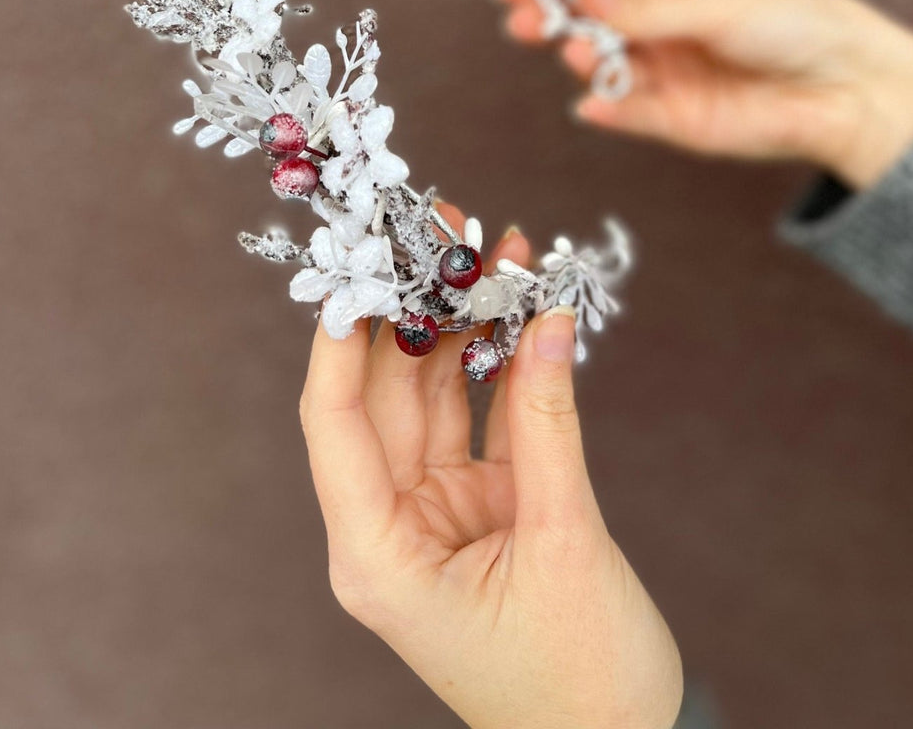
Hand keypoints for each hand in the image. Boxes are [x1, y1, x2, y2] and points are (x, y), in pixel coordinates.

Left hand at [298, 204, 682, 728]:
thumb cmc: (578, 681)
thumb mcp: (562, 537)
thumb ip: (549, 419)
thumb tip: (547, 316)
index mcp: (376, 554)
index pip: (334, 421)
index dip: (341, 335)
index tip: (363, 262)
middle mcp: (394, 527)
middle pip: (385, 393)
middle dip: (414, 307)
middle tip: (446, 232)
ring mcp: (439, 514)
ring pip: (435, 395)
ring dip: (461, 325)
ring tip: (492, 252)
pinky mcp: (485, 508)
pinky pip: (483, 418)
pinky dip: (502, 365)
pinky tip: (520, 309)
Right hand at [497, 0, 912, 189]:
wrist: (844, 88)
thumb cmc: (791, 24)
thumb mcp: (713, 3)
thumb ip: (646, 7)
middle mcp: (658, 25)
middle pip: (587, 20)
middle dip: (552, 19)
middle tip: (522, 23)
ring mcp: (663, 72)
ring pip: (602, 65)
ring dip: (582, 59)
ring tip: (577, 52)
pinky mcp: (674, 119)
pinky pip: (626, 112)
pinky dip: (605, 107)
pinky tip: (592, 102)